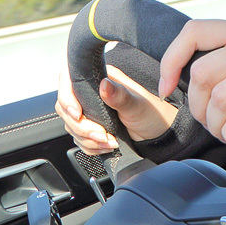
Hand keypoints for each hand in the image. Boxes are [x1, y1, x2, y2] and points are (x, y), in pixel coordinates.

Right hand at [55, 64, 177, 155]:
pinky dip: (91, 146)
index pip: (69, 81)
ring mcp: (90, 111)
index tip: (78, 115)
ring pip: (71, 126)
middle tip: (102, 134)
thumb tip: (104, 84)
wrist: (159, 135)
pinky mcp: (92, 127)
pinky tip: (107, 145)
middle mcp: (92, 93)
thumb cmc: (153, 114)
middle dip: (82, 126)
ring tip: (110, 141)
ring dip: (88, 139)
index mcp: (101, 78)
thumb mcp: (138, 105)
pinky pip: (79, 139)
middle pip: (66, 108)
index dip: (67, 98)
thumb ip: (120, 96)